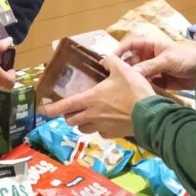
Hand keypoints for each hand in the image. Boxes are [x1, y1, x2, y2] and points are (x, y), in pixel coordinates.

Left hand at [39, 54, 154, 137]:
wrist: (151, 115)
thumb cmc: (134, 91)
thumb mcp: (122, 69)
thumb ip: (110, 62)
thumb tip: (104, 60)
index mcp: (90, 99)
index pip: (65, 106)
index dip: (52, 109)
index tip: (43, 110)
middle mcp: (92, 115)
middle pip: (71, 120)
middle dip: (68, 115)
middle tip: (72, 110)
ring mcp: (102, 127)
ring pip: (84, 128)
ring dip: (82, 123)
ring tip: (88, 115)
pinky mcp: (113, 135)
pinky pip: (100, 133)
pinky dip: (99, 128)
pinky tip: (107, 121)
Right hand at [116, 34, 195, 89]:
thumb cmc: (186, 58)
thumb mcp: (167, 60)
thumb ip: (149, 66)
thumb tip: (131, 73)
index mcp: (149, 45)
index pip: (130, 44)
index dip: (120, 50)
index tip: (111, 59)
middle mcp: (148, 56)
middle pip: (131, 60)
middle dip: (125, 68)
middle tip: (116, 78)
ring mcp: (152, 68)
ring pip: (137, 73)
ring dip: (133, 79)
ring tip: (124, 87)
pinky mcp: (158, 80)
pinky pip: (145, 83)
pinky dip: (141, 87)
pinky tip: (137, 93)